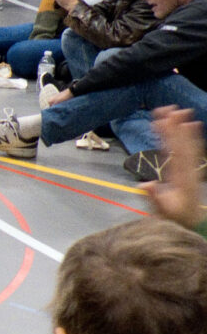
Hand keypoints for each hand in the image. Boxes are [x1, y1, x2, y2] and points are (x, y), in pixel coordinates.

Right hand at [150, 108, 205, 228]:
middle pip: (182, 145)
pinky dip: (187, 138)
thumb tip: (145, 183)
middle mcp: (188, 171)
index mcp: (182, 179)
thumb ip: (154, 198)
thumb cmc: (173, 220)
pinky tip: (187, 126)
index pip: (177, 153)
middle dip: (176, 127)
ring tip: (176, 111)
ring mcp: (188, 170)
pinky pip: (187, 151)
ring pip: (186, 146)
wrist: (188, 225)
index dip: (174, 136)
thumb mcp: (162, 213)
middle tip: (170, 108)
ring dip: (181, 129)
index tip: (169, 121)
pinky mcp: (185, 171)